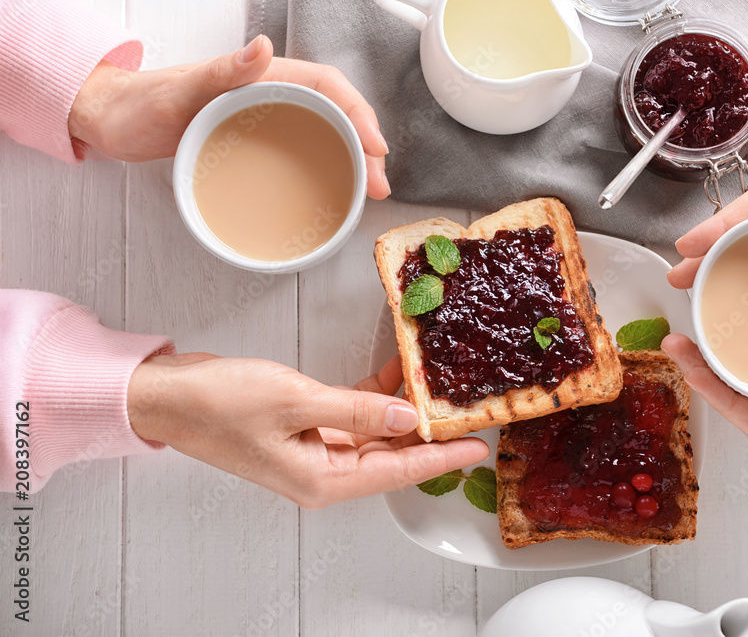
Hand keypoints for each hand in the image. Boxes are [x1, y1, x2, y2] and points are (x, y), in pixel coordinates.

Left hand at [68, 35, 390, 198]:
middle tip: (380, 184)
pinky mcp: (255, 140)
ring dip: (353, 160)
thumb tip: (263, 48)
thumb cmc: (140, 105)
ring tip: (370, 191)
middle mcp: (269, 94)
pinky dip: (328, 168)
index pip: (327, 86)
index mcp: (261, 76)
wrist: (112, 121)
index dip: (358, 113)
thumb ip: (221, 71)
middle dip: (366, 144)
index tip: (374, 146)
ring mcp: (264, 119)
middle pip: (335, 113)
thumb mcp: (179, 90)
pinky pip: (304, 150)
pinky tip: (335, 190)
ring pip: (325, 133)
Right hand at [127, 354, 488, 507]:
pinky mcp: (305, 426)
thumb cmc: (218, 404)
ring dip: (402, 409)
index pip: (397, 472)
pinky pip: (352, 414)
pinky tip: (396, 372)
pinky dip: (374, 395)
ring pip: (375, 433)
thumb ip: (358, 410)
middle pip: (391, 454)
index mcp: (321, 479)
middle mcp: (322, 471)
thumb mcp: (296, 401)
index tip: (476, 446)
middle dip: (429, 433)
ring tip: (438, 385)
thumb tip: (409, 417)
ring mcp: (313, 449)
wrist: (167, 395)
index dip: (440, 458)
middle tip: (466, 411)